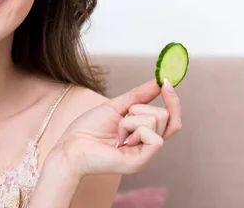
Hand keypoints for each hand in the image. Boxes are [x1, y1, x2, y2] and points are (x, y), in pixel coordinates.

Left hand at [51, 79, 181, 177]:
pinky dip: (133, 129)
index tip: (166, 81)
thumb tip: (160, 81)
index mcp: (144, 134)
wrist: (71, 145)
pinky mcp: (140, 162)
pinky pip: (154, 138)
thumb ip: (140, 95)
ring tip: (116, 133)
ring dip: (130, 120)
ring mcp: (145, 155)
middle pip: (165, 115)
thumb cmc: (89, 128)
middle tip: (120, 121)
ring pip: (157, 121)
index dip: (172, 100)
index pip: (171, 118)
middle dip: (139, 109)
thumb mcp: (117, 106)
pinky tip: (120, 140)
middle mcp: (148, 145)